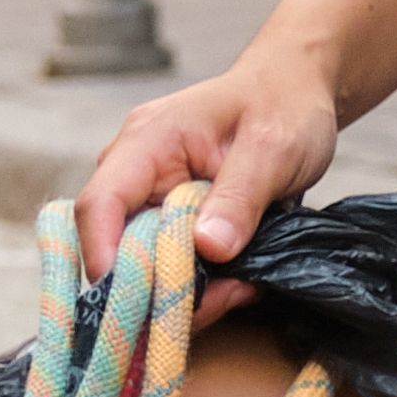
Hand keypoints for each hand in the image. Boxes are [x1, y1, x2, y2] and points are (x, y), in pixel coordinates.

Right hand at [73, 48, 342, 279]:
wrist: (296, 92)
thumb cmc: (282, 105)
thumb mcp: (273, 148)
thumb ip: (240, 197)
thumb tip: (208, 248)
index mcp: (147, 142)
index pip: (100, 205)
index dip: (105, 258)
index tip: (134, 304)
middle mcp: (137, 173)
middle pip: (119, 248)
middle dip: (163, 287)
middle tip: (220, 301)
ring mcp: (152, 199)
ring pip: (148, 266)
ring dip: (192, 292)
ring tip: (242, 287)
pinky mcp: (171, 222)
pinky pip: (173, 266)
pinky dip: (205, 284)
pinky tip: (241, 280)